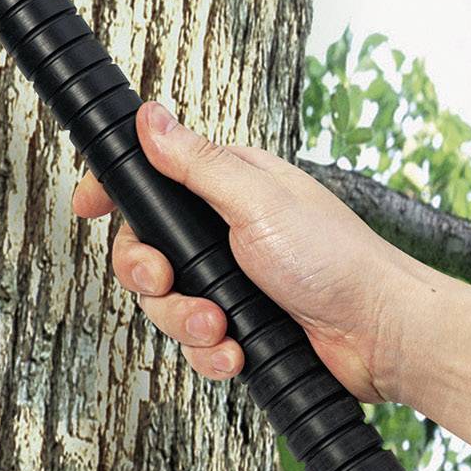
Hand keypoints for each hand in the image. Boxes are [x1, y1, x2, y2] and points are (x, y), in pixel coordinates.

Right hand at [73, 102, 419, 405]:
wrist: (382, 336)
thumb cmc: (337, 259)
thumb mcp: (258, 202)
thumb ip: (197, 163)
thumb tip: (150, 117)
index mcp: (228, 186)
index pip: (152, 179)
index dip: (114, 194)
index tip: (88, 207)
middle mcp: (223, 231)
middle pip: (147, 250)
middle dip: (149, 276)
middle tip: (165, 282)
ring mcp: (231, 281)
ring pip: (166, 302)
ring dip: (184, 321)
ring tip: (218, 327)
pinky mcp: (240, 327)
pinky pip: (196, 343)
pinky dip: (210, 353)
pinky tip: (234, 353)